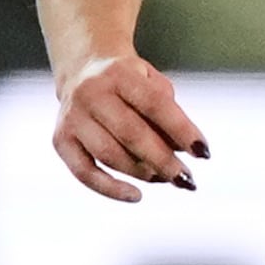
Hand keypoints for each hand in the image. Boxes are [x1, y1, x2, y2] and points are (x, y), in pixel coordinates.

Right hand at [51, 53, 207, 202]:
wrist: (83, 70)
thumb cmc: (128, 84)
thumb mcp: (152, 84)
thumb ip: (169, 114)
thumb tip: (183, 152)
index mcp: (119, 74)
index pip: (155, 104)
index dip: (181, 130)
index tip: (203, 152)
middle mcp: (91, 93)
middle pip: (131, 133)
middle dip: (164, 160)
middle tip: (188, 179)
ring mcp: (73, 117)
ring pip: (110, 155)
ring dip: (143, 174)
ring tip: (167, 180)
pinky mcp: (61, 140)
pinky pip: (85, 172)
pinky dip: (110, 188)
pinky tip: (135, 195)